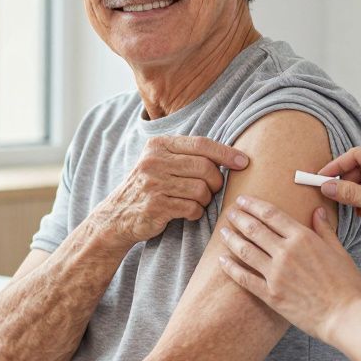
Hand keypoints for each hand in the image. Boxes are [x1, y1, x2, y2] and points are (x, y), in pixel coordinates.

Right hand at [92, 135, 249, 247]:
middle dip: (215, 182)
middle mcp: (154, 161)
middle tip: (211, 190)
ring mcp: (153, 183)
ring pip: (201, 189)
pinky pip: (192, 208)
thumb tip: (231, 155)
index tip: (243, 162)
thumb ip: (186, 155)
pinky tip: (187, 212)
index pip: (201, 144)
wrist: (117, 216)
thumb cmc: (148, 188)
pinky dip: (196, 212)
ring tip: (196, 202)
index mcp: (158, 145)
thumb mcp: (160, 162)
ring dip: (205, 200)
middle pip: (205, 167)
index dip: (226, 153)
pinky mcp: (155, 205)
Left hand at [216, 195, 360, 342]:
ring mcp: (276, 274)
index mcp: (303, 237)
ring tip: (223, 231)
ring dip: (231, 238)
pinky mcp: (270, 294)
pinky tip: (222, 260)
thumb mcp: (340, 251)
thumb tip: (318, 210)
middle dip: (239, 217)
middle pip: (254, 228)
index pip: (271, 214)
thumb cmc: (348, 285)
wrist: (346, 317)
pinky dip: (230, 268)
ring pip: (245, 250)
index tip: (243, 200)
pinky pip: (244, 278)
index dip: (253, 205)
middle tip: (230, 212)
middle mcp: (286, 252)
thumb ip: (325, 229)